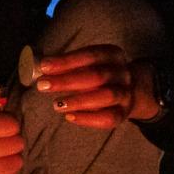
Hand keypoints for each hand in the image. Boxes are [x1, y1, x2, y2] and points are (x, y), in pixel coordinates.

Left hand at [35, 46, 160, 129]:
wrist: (132, 90)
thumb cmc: (100, 75)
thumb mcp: (91, 63)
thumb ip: (71, 65)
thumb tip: (42, 70)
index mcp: (112, 55)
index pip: (89, 55)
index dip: (66, 61)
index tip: (44, 66)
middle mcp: (122, 72)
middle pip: (96, 75)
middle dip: (67, 80)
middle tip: (43, 85)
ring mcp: (126, 93)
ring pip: (106, 96)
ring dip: (79, 100)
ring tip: (56, 104)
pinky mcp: (124, 113)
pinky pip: (109, 118)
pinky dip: (88, 118)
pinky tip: (69, 117)